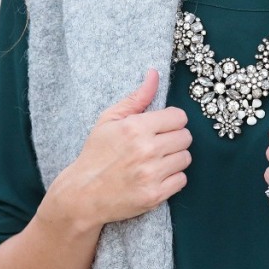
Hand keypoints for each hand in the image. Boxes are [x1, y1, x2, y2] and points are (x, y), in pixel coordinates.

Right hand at [38, 69, 191, 230]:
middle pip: (186, 137)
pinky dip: (172, 179)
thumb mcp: (109, 120)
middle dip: (173, 139)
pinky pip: (182, 180)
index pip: (179, 117)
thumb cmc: (95, 154)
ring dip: (174, 159)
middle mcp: (146, 150)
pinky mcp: (155, 195)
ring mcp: (152, 174)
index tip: (161, 127)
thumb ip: (136, 98)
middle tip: (157, 145)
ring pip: (186, 158)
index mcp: (135, 128)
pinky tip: (155, 177)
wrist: (82, 195)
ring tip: (155, 161)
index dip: (171, 121)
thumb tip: (154, 74)